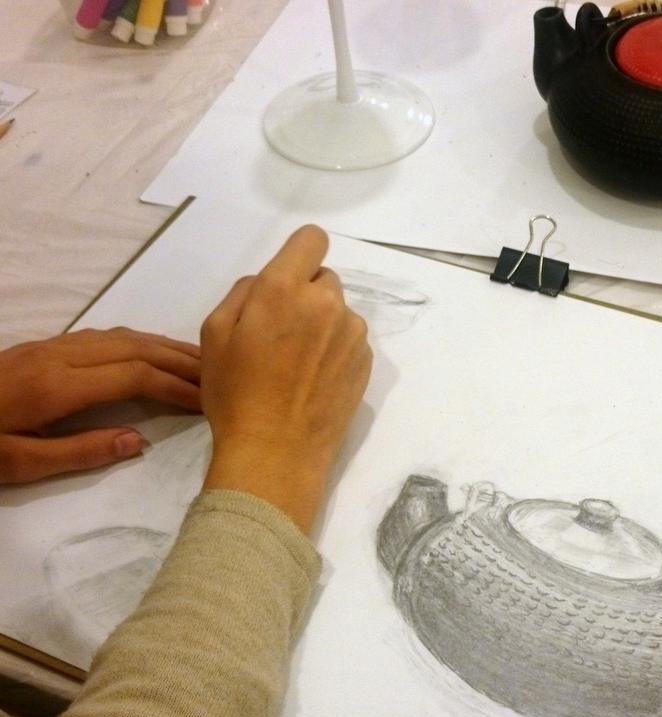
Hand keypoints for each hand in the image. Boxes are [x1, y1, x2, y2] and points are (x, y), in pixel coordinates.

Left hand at [0, 328, 200, 483]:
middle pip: (135, 348)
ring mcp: (51, 346)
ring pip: (121, 336)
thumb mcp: (19, 463)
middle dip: (180, 360)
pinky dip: (139, 341)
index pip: (133, 376)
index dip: (175, 386)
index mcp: (56, 387)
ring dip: (163, 346)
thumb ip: (79, 452)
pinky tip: (150, 352)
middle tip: (216, 374)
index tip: (205, 401)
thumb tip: (136, 442)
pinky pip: (104, 335)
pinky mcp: (43, 346)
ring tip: (196, 360)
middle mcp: (59, 356)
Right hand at [200, 225, 371, 531]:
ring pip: (337, 311)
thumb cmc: (236, 394)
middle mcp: (327, 303)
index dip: (299, 254)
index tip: (287, 278)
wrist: (276, 452)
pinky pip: (349, 339)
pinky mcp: (366, 361)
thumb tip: (266, 283)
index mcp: (285, 289)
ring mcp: (353, 333)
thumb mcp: (214, 334)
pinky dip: (335, 349)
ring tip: (296, 362)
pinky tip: (314, 379)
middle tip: (280, 332)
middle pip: (323, 278)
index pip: (312, 239)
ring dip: (321, 324)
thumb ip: (244, 293)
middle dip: (304, 295)